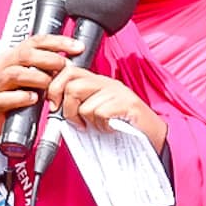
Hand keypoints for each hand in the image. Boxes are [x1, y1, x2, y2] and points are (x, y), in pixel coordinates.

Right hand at [0, 34, 85, 153]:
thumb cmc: (7, 92)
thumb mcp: (24, 75)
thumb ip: (42, 68)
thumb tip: (69, 64)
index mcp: (14, 56)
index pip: (36, 41)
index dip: (58, 42)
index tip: (77, 47)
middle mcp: (4, 66)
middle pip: (25, 54)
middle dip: (49, 58)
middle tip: (65, 67)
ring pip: (15, 74)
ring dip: (37, 78)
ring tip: (50, 86)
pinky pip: (5, 98)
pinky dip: (21, 98)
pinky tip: (33, 99)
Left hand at [46, 68, 166, 152]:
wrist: (151, 134)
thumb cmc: (122, 125)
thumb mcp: (95, 111)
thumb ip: (77, 104)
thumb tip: (54, 107)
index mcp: (97, 82)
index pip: (67, 71)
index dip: (55, 88)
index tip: (55, 106)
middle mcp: (106, 83)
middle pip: (72, 86)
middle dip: (68, 109)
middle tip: (78, 122)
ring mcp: (118, 92)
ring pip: (86, 104)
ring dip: (89, 121)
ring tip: (101, 126)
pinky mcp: (127, 103)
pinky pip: (101, 114)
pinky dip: (103, 126)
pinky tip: (112, 127)